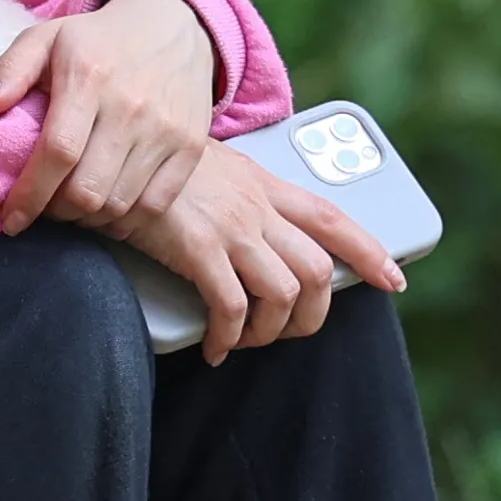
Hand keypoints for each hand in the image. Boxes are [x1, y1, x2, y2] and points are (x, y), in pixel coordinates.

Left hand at [0, 0, 216, 236]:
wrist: (173, 25)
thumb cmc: (97, 40)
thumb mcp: (46, 37)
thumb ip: (10, 71)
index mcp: (88, 78)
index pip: (57, 152)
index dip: (30, 195)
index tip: (11, 219)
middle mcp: (131, 107)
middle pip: (87, 190)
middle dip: (55, 211)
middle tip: (44, 206)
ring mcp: (166, 130)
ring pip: (118, 205)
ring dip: (87, 218)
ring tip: (72, 204)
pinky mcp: (190, 148)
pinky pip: (154, 206)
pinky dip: (124, 219)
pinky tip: (106, 208)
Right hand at [119, 145, 403, 364]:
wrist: (107, 152)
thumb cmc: (149, 168)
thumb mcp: (208, 169)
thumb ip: (238, 197)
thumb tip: (255, 237)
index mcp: (264, 184)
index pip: (333, 216)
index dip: (370, 250)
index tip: (393, 278)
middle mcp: (256, 206)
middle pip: (318, 269)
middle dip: (313, 314)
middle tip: (289, 332)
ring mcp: (230, 226)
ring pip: (284, 293)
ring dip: (271, 331)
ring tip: (247, 342)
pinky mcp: (198, 247)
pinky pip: (233, 308)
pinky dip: (230, 337)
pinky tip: (216, 348)